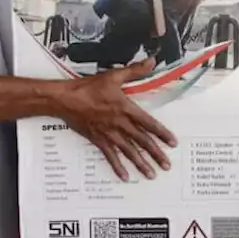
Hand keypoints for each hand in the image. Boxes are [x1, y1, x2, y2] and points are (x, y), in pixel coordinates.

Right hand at [59, 58, 177, 181]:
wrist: (66, 99)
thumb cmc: (88, 88)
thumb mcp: (114, 76)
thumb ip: (135, 71)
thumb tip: (151, 62)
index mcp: (125, 108)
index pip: (149, 123)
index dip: (162, 133)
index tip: (172, 143)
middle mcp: (119, 123)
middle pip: (142, 141)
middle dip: (156, 153)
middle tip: (166, 165)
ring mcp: (109, 133)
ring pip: (128, 151)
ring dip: (140, 163)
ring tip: (151, 174)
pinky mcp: (98, 140)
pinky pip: (110, 156)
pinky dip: (117, 166)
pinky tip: (125, 176)